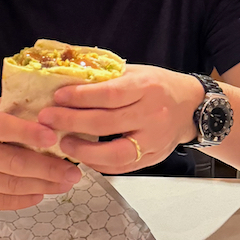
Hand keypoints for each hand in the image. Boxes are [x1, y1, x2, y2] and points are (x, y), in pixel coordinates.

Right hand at [0, 99, 79, 209]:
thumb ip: (9, 109)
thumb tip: (49, 108)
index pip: (4, 127)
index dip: (29, 133)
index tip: (54, 137)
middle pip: (14, 163)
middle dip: (48, 169)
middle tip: (73, 172)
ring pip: (12, 185)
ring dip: (43, 185)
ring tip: (65, 183)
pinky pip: (2, 202)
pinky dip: (25, 199)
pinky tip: (42, 193)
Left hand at [37, 66, 203, 173]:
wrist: (192, 107)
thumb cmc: (157, 86)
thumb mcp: (137, 73)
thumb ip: (108, 78)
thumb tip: (67, 80)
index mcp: (146, 87)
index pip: (109, 94)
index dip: (80, 97)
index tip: (57, 97)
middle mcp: (152, 114)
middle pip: (106, 123)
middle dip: (71, 122)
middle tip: (47, 120)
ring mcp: (154, 139)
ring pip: (115, 152)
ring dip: (84, 150)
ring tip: (63, 143)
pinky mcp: (153, 158)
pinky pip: (123, 167)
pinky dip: (99, 164)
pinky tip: (83, 157)